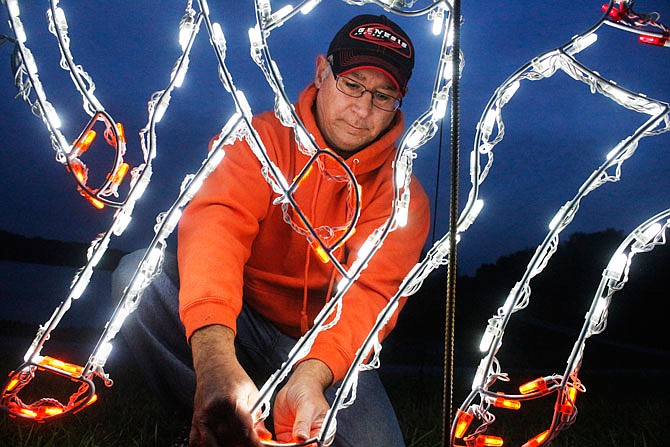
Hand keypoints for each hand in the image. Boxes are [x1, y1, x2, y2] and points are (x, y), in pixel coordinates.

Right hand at [188, 325, 270, 446]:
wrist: (214, 365)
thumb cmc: (233, 376)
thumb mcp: (252, 393)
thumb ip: (258, 417)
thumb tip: (264, 438)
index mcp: (231, 402)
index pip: (245, 433)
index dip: (254, 444)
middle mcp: (214, 411)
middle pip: (230, 440)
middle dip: (242, 444)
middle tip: (249, 441)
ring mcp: (202, 417)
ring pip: (214, 444)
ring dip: (227, 445)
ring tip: (236, 441)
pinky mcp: (195, 420)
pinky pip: (197, 442)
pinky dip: (207, 446)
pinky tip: (217, 443)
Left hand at [273, 360, 333, 443]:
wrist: (297, 385)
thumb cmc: (308, 392)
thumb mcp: (307, 406)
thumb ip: (303, 423)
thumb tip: (302, 437)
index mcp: (322, 432)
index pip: (315, 445)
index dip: (305, 446)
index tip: (296, 442)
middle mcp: (310, 437)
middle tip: (283, 439)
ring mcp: (296, 438)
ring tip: (272, 443)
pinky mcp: (285, 436)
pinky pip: (278, 445)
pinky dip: (272, 445)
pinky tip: (267, 441)